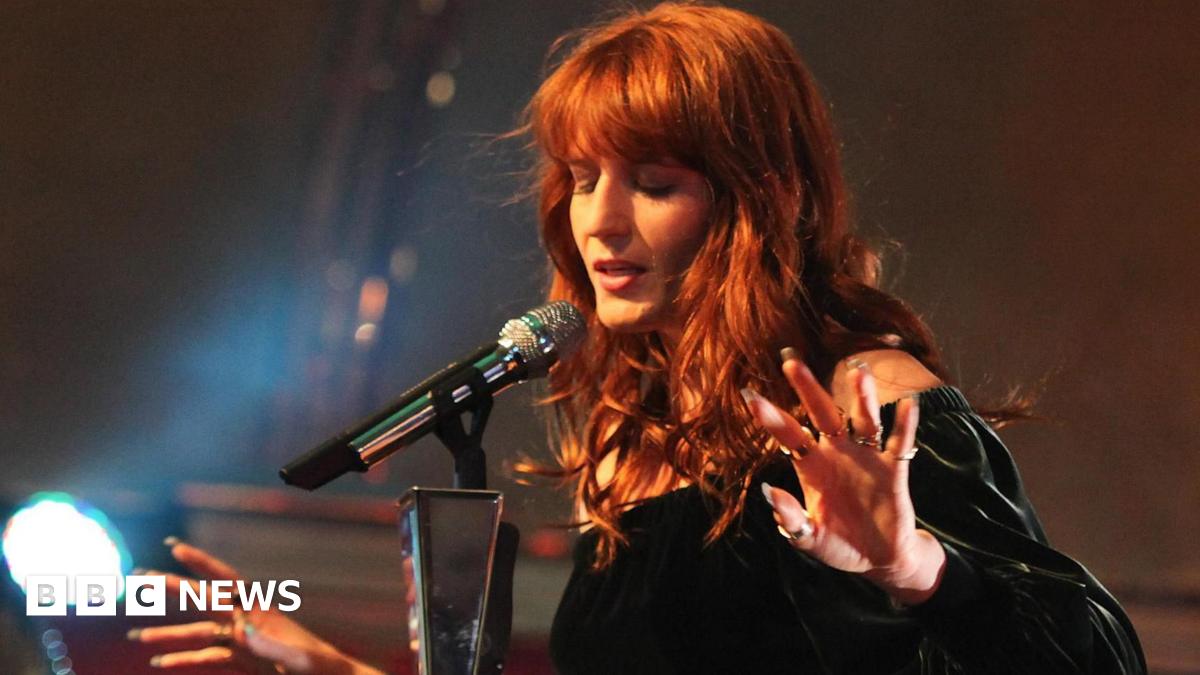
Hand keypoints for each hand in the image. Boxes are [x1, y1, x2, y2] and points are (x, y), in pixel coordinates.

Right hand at [128, 539, 384, 673]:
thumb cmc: (319, 665)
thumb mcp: (297, 657)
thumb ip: (271, 643)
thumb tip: (241, 630)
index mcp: (259, 611)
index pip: (225, 581)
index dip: (201, 563)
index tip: (175, 547)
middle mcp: (245, 621)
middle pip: (202, 600)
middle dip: (171, 589)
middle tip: (138, 578)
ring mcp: (241, 640)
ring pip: (196, 633)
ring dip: (166, 635)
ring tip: (135, 637)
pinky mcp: (242, 660)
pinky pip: (205, 658)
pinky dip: (182, 660)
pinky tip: (160, 665)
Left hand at [743, 352, 945, 604]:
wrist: (880, 559)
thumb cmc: (840, 545)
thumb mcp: (809, 538)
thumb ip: (790, 518)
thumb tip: (768, 491)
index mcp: (812, 467)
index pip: (788, 435)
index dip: (770, 416)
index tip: (749, 395)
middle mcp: (837, 454)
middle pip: (822, 413)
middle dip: (808, 388)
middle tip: (791, 361)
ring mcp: (867, 458)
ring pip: (863, 420)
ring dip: (861, 397)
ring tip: (859, 371)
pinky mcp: (894, 470)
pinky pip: (899, 443)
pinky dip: (904, 425)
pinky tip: (907, 403)